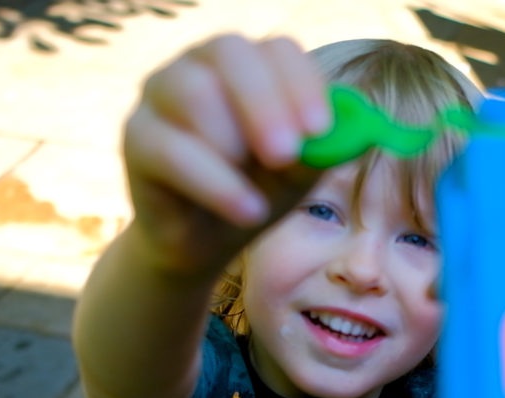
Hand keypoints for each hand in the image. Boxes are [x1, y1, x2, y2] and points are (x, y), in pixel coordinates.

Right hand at [122, 34, 331, 275]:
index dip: (301, 84)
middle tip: (287, 153)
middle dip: (264, 103)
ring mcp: (161, 94)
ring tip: (262, 195)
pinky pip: (171, 148)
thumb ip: (327, 148)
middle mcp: (200, 65)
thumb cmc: (258, 189)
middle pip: (229, 52)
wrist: (205, 241)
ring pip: (194, 92)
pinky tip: (247, 212)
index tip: (319, 131)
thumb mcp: (301, 171)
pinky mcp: (136, 136)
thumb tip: (368, 132)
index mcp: (249, 65)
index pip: (277, 49)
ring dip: (235, 144)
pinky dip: (215, 183)